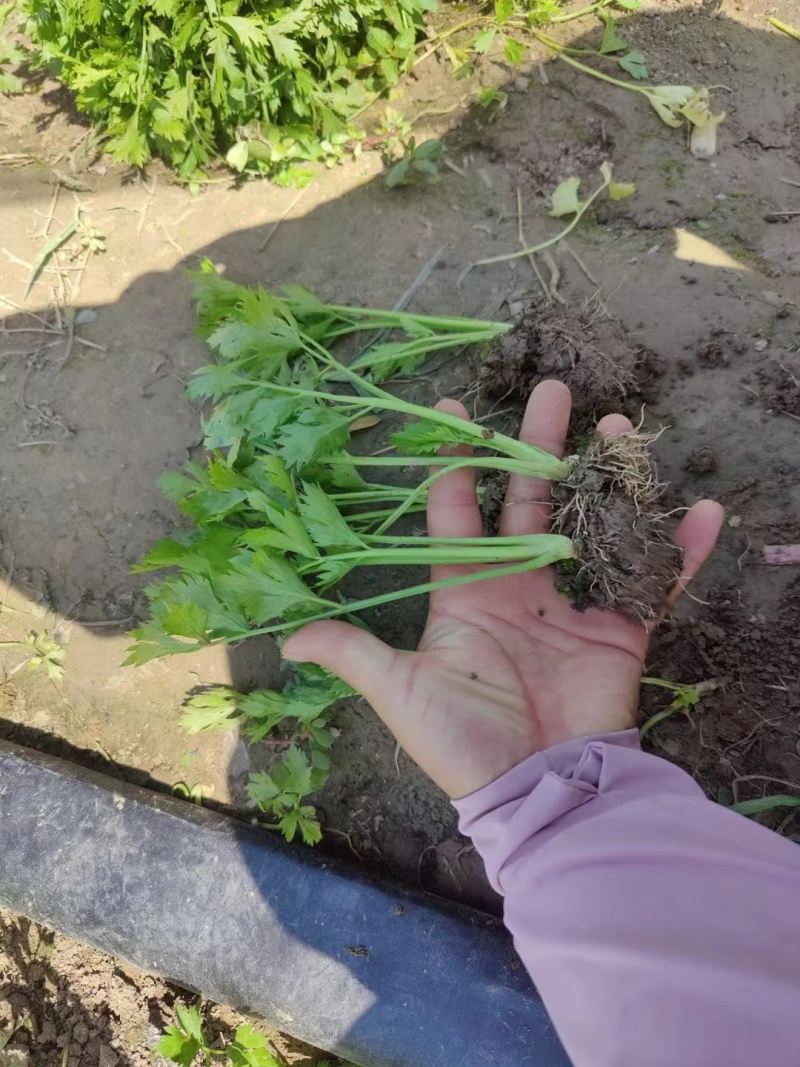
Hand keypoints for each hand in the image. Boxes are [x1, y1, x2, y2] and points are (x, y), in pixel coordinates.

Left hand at [284, 381, 723, 799]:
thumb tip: (287, 635)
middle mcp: (518, 587)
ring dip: (607, 478)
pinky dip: (679, 551)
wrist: (534, 790)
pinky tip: (700, 511)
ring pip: (590, 524)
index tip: (451, 412)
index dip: (451, 465)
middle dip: (536, 446)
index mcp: (465, 592)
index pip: (455, 514)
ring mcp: (570, 604)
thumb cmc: (460, 741)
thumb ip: (352, 654)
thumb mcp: (400, 691)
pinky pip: (652, 581)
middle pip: (528, 500)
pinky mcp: (618, 629)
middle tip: (552, 392)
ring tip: (620, 427)